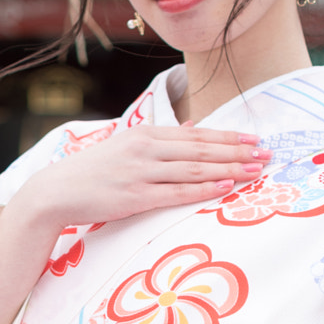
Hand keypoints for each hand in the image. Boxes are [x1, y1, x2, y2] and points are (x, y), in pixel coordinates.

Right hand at [17, 124, 271, 237]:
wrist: (56, 191)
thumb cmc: (92, 172)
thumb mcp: (126, 146)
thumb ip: (162, 138)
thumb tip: (192, 128)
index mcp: (145, 134)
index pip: (196, 135)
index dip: (228, 137)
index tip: (254, 139)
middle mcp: (146, 149)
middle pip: (201, 150)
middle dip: (237, 152)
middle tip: (266, 154)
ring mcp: (141, 173)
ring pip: (195, 169)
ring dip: (229, 169)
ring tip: (256, 170)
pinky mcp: (135, 196)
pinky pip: (177, 193)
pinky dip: (204, 189)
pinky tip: (225, 187)